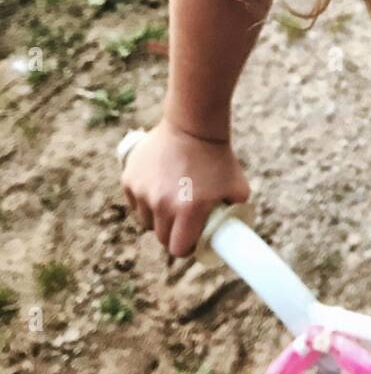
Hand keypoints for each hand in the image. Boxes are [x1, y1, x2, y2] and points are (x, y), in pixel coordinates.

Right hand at [121, 118, 250, 257]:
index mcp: (188, 210)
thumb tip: (236, 231)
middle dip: (173, 234)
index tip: (192, 240)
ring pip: (146, 220)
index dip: (187, 247)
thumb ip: (236, 210)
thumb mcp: (238, 187)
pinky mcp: (129, 179)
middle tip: (184, 222)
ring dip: (157, 217)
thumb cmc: (218, 157)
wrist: (192, 125)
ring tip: (172, 201)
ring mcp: (143, 191)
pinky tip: (158, 188)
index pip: (178, 248)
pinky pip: (135, 202)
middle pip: (161, 237)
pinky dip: (144, 200)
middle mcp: (161, 204)